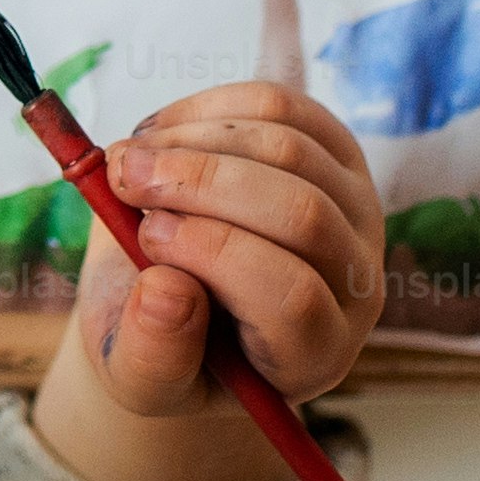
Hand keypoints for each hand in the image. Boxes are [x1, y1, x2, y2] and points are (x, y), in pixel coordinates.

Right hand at [28, 82, 384, 480]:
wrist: (174, 296)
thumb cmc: (159, 343)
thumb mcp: (137, 374)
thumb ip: (150, 354)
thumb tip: (167, 291)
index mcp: (315, 354)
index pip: (293, 299)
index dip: (216, 255)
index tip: (146, 236)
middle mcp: (356, 283)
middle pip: (302, 213)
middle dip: (200, 181)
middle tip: (122, 174)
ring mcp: (356, 212)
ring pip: (290, 147)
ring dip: (193, 137)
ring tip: (128, 158)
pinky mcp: (335, 153)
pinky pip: (282, 106)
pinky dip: (208, 107)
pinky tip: (159, 133)